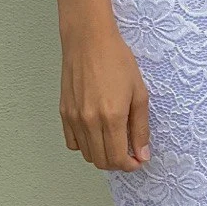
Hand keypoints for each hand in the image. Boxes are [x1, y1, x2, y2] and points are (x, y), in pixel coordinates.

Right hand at [60, 25, 151, 171]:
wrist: (89, 40)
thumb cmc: (117, 60)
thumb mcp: (139, 92)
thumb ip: (140, 127)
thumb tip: (142, 154)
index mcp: (111, 117)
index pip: (117, 158)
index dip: (130, 165)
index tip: (137, 160)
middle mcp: (89, 122)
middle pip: (101, 161)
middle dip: (117, 162)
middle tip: (129, 152)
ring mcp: (74, 119)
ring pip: (86, 154)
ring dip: (102, 155)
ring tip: (114, 140)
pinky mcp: (64, 113)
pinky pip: (73, 142)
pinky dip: (85, 145)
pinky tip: (96, 132)